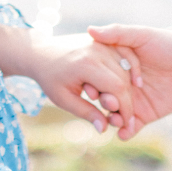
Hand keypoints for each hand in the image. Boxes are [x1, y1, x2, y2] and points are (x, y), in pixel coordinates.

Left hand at [0, 24, 138, 132]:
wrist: (41, 52)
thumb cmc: (50, 79)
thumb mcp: (64, 99)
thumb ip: (86, 113)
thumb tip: (104, 129)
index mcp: (86, 65)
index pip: (117, 88)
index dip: (125, 107)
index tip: (124, 122)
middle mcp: (97, 50)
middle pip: (124, 78)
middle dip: (128, 100)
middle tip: (125, 117)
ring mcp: (102, 43)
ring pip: (126, 68)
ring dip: (129, 88)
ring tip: (123, 105)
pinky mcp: (105, 41)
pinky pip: (124, 57)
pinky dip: (129, 72)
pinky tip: (130, 85)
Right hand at [87, 25, 171, 140]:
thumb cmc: (169, 43)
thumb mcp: (142, 35)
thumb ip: (117, 33)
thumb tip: (90, 30)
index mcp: (116, 66)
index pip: (97, 78)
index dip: (92, 84)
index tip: (90, 89)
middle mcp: (121, 85)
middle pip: (105, 98)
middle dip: (105, 104)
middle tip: (109, 105)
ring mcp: (132, 101)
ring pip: (115, 115)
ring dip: (113, 120)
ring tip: (115, 121)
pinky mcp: (145, 115)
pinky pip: (131, 127)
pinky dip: (126, 132)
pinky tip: (125, 133)